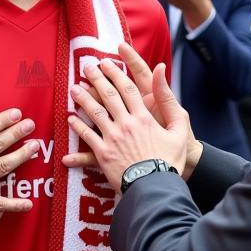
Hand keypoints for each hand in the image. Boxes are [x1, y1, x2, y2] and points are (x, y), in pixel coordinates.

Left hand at [67, 58, 190, 190]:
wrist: (157, 187)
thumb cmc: (170, 160)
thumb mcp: (179, 127)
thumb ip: (168, 98)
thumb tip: (162, 68)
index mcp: (144, 117)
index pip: (127, 88)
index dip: (115, 74)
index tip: (106, 63)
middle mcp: (126, 124)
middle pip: (108, 96)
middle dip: (96, 79)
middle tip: (87, 68)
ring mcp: (113, 138)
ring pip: (94, 112)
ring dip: (83, 99)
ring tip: (74, 88)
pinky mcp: (103, 154)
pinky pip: (87, 137)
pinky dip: (78, 127)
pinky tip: (71, 119)